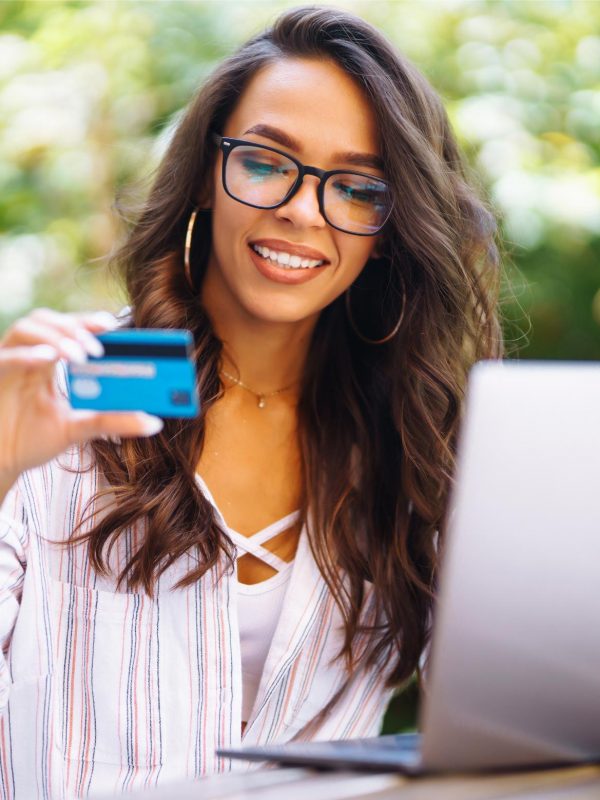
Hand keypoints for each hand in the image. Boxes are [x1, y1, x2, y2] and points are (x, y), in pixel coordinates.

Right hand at [0, 308, 162, 495]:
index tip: (113, 325)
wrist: (0, 463)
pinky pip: (5, 357)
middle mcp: (28, 356)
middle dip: (75, 326)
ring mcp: (8, 363)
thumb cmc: (32, 440)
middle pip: (48, 320)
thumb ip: (112, 422)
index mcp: (49, 361)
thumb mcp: (79, 430)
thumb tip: (155, 422)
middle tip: (99, 346)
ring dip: (56, 336)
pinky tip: (48, 358)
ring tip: (79, 355)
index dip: (88, 321)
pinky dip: (27, 355)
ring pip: (26, 328)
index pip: (69, 328)